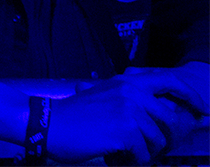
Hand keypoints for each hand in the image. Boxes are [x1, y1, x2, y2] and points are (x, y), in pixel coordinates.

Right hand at [47, 67, 207, 163]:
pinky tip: (113, 156)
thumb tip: (148, 112)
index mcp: (125, 81)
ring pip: (157, 140)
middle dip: (162, 139)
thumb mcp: (99, 96)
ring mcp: (130, 110)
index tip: (202, 109)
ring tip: (120, 152)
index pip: (169, 81)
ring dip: (141, 152)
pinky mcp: (127, 130)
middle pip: (169, 119)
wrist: (46, 124)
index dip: (190, 95)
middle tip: (142, 148)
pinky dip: (130, 160)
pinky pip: (144, 154)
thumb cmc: (71, 116)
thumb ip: (123, 98)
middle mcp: (131, 91)